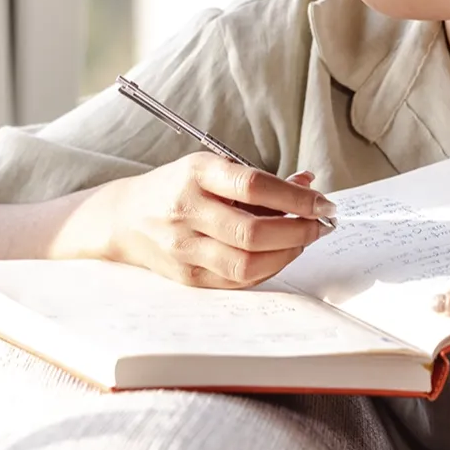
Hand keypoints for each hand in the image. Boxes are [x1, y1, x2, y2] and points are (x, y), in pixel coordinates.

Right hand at [95, 152, 335, 288]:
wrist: (124, 218)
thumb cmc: (177, 188)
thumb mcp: (213, 169)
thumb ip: (260, 180)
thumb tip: (309, 186)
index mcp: (196, 175)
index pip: (255, 187)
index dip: (297, 198)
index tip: (324, 203)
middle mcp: (187, 211)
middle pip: (254, 232)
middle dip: (298, 231)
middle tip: (319, 225)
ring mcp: (185, 248)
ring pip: (248, 264)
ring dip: (287, 254)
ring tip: (302, 240)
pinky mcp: (188, 276)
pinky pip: (238, 281)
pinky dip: (267, 269)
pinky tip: (279, 256)